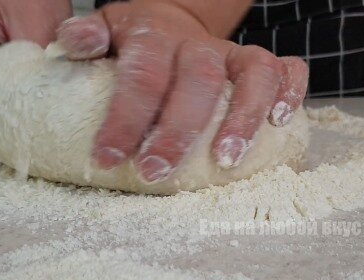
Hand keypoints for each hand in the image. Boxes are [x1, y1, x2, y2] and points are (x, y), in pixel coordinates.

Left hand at [57, 1, 308, 182]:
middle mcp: (200, 44)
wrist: (174, 22)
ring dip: (244, 117)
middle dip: (178, 130)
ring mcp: (236, 53)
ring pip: (254, 74)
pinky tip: (280, 123)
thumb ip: (87, 38)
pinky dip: (291, 93)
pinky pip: (290, 69)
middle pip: (198, 79)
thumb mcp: (107, 33)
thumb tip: (72, 44)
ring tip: (227, 161)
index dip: (125, 118)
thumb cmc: (137, 44)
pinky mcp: (263, 63)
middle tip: (157, 172)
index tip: (107, 159)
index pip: (142, 74)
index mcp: (156, 35)